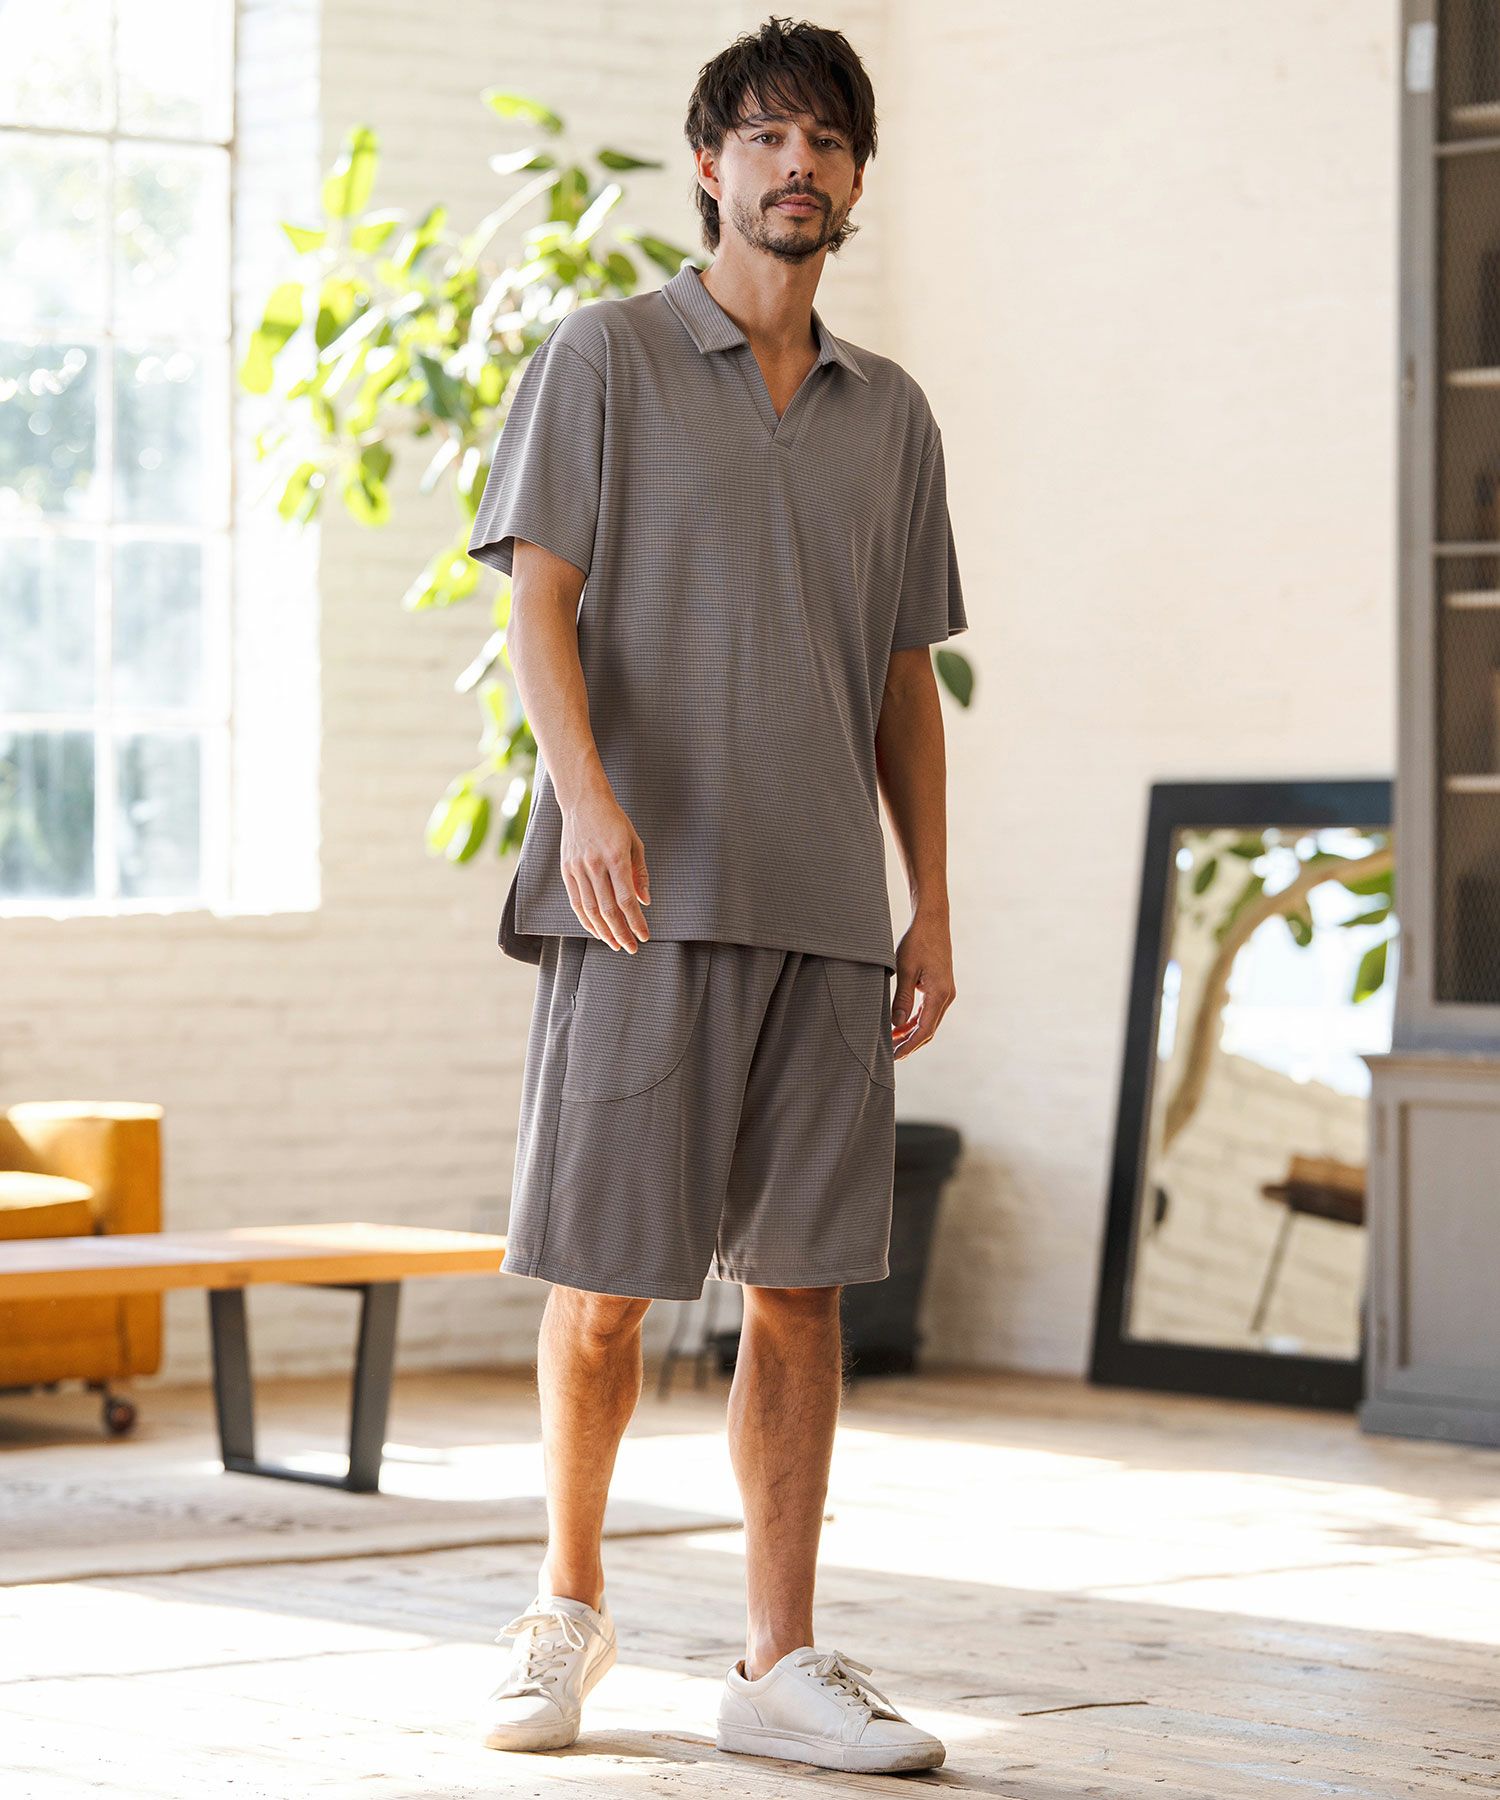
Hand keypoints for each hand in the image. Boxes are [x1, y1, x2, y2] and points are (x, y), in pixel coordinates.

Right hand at [559, 785, 650, 951]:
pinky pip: (576, 901)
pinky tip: (596, 929)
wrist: (583, 801)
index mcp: (615, 857)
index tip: (644, 936)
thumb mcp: (634, 842)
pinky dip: (586, 919)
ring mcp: (578, 868)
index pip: (626, 899)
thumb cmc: (613, 821)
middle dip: (621, 933)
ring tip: (614, 943)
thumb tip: (644, 901)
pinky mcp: (566, 869)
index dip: (635, 922)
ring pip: (590, 909)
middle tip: (630, 948)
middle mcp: (595, 865)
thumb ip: (640, 873)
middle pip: (608, 909)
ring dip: (603, 930)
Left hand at [892, 910, 955, 1058]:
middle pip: (928, 1029)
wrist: (932, 921)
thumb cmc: (918, 942)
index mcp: (939, 994)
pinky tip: (901, 1024)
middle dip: (910, 1043)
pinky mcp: (941, 987)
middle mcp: (946, 996)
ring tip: (892, 1040)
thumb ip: (902, 999)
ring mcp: (945, 992)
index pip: (924, 1030)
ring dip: (911, 1032)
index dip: (909, 1045)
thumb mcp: (906, 970)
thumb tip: (896, 1024)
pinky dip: (915, 1020)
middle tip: (891, 1054)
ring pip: (929, 1021)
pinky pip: (929, 1010)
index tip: (895, 1056)